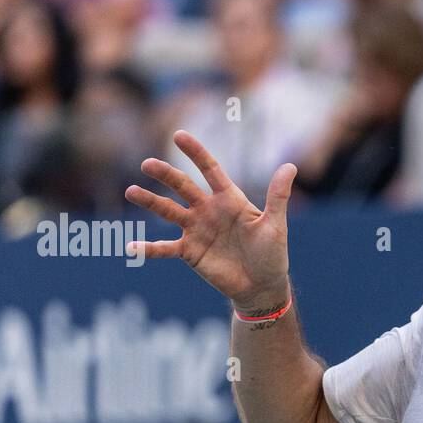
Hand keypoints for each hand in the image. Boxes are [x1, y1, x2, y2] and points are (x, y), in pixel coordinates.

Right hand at [124, 131, 294, 309]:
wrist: (262, 286)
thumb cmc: (272, 254)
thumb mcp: (275, 225)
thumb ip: (278, 197)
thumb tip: (290, 166)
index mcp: (229, 199)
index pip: (210, 170)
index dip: (195, 153)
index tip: (179, 136)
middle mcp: (208, 210)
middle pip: (183, 187)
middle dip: (165, 174)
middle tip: (147, 164)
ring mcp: (196, 230)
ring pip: (168, 211)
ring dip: (150, 201)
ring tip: (131, 190)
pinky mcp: (190, 252)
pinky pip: (166, 249)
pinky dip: (149, 249)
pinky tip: (131, 246)